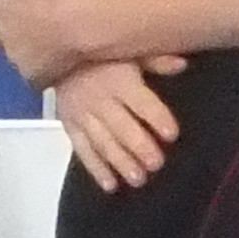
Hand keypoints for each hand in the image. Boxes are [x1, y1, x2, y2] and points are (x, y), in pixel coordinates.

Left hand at [0, 0, 95, 89]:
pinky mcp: (36, 77)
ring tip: (55, 42)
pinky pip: (40, 75)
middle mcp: (4, 36)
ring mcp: (19, 59)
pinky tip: (63, 58)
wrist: (86, 25)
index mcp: (1, 7)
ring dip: (30, 50)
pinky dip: (48, 69)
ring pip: (19, 56)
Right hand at [52, 59, 179, 191]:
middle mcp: (100, 99)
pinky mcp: (70, 127)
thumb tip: (182, 64)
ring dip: (120, 162)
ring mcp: (83, 115)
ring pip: (103, 142)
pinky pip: (82, 150)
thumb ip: (156, 61)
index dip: (156, 117)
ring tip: (138, 179)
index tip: (171, 134)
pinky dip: (96, 169)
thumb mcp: (131, 52)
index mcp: (119, 80)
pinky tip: (110, 185)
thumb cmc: (103, 55)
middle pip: (122, 126)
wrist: (56, 53)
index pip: (140, 101)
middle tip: (156, 165)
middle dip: (139, 146)